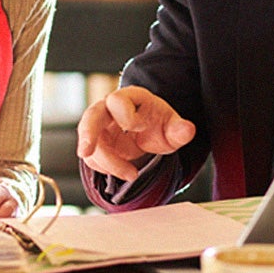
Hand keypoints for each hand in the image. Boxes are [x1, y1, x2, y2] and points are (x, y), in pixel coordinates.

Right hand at [76, 86, 195, 181]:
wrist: (148, 132)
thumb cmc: (158, 124)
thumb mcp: (172, 127)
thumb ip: (179, 129)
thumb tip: (188, 130)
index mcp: (129, 97)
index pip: (117, 101)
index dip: (127, 117)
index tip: (140, 129)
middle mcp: (109, 109)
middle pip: (91, 116)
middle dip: (88, 134)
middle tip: (86, 152)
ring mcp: (99, 126)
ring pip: (90, 142)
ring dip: (106, 162)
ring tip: (131, 175)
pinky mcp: (95, 143)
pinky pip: (92, 157)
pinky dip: (105, 168)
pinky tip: (124, 171)